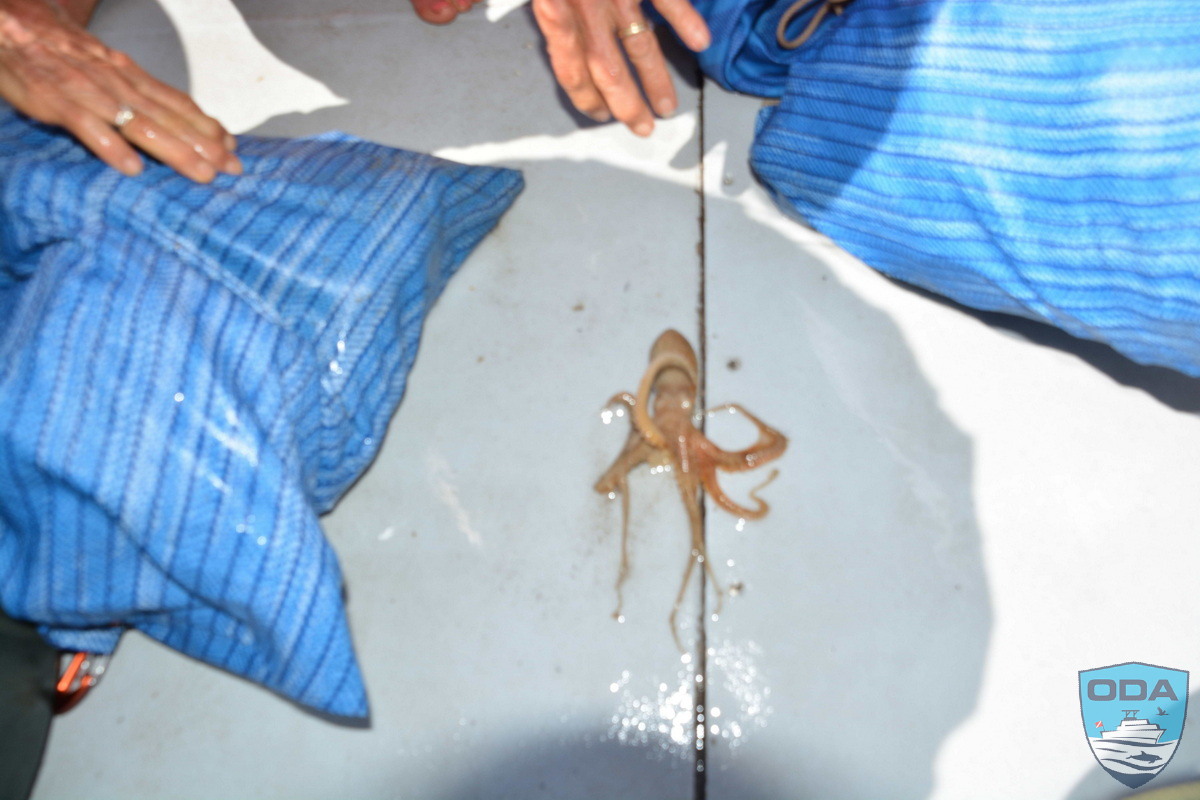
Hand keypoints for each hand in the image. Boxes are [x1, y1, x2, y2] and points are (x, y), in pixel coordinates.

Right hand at [0, 0, 239, 181]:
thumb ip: (132, 90)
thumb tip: (167, 116)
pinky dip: (110, 146)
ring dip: (174, 150)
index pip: (176, 102)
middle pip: (169, 117)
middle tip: (233, 169)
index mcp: (127, 74)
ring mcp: (88, 91)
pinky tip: (133, 168)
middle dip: (204, 145)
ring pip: (139, 123)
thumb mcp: (101, 66)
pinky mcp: (55, 100)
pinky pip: (87, 126)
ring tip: (202, 174)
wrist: (7, 22)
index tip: (233, 147)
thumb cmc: (56, 50)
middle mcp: (116, 81)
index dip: (206, 125)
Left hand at [532, 0, 709, 135]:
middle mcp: (585, 6)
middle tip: (643, 128)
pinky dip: (684, 19)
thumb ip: (520, 4)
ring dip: (656, 78)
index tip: (599, 114)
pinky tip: (699, 41)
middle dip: (627, 105)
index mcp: (552, 8)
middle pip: (607, 70)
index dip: (586, 98)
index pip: (569, 69)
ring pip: (639, 42)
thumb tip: (505, 15)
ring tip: (668, 105)